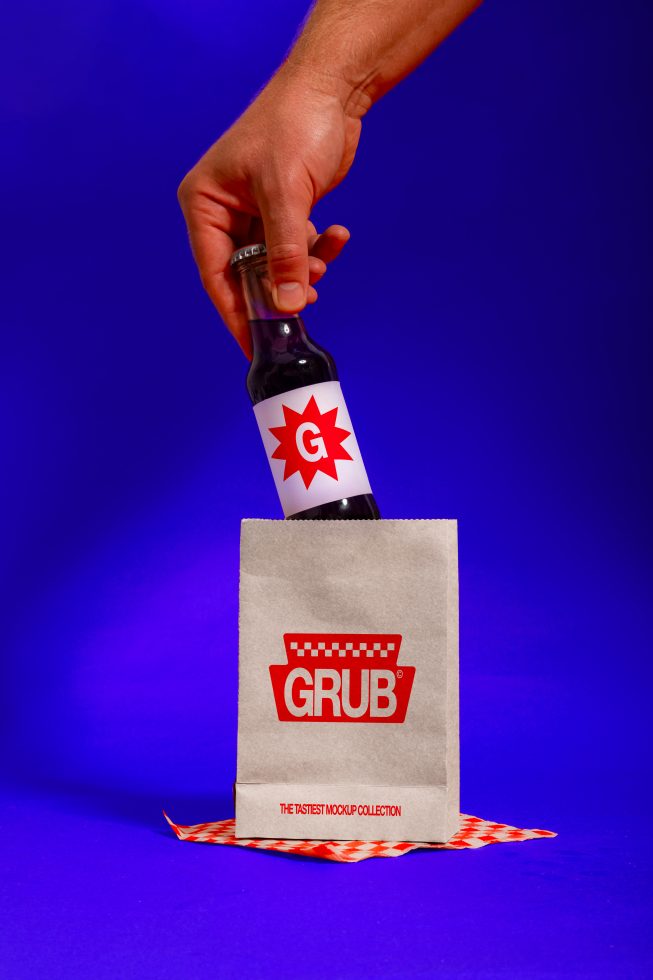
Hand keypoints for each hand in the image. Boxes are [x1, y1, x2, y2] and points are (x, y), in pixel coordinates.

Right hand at [177, 66, 362, 357]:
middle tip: (303, 306)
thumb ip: (285, 254)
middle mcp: (224, 212)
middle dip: (277, 291)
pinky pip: (297, 247)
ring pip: (275, 265)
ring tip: (322, 268)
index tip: (253, 346)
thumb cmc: (295, 124)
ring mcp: (255, 212)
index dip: (236, 313)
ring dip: (302, 273)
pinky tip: (338, 233)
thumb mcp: (286, 194)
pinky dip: (318, 249)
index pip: (215, 274)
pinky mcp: (285, 210)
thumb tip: (286, 305)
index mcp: (205, 204)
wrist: (333, 87)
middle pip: (246, 274)